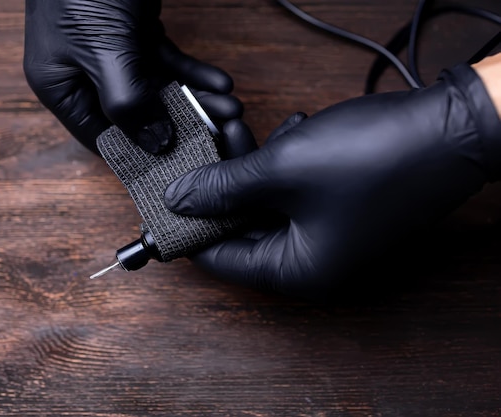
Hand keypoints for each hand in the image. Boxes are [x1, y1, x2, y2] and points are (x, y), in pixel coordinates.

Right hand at [23, 0, 237, 153]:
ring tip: (230, 107)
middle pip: (137, 115)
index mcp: (60, 86)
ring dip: (195, 98)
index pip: (101, 136)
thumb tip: (154, 145)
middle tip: (219, 129)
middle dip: (181, 122)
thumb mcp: (104, 52)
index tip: (177, 164)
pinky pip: (167, 62)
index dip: (138, 154)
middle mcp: (83, 75)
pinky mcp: (133, 34)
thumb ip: (129, 102)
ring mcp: (110, 55)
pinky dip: (192, 71)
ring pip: (157, 89)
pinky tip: (220, 81)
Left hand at [164, 63, 500, 294]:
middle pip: (241, 230)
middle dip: (222, 186)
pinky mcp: (339, 207)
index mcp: (297, 270)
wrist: (452, 129)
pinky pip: (293, 192)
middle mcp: (312, 261)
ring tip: (248, 130)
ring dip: (252, 167)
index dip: (189, 228)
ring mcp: (328, 234)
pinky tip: (293, 133)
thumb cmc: (371, 158)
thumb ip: (223, 188)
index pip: (221, 259)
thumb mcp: (281, 169)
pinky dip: (283, 165)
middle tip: (207, 147)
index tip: (163, 197)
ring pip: (266, 205)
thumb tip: (178, 200)